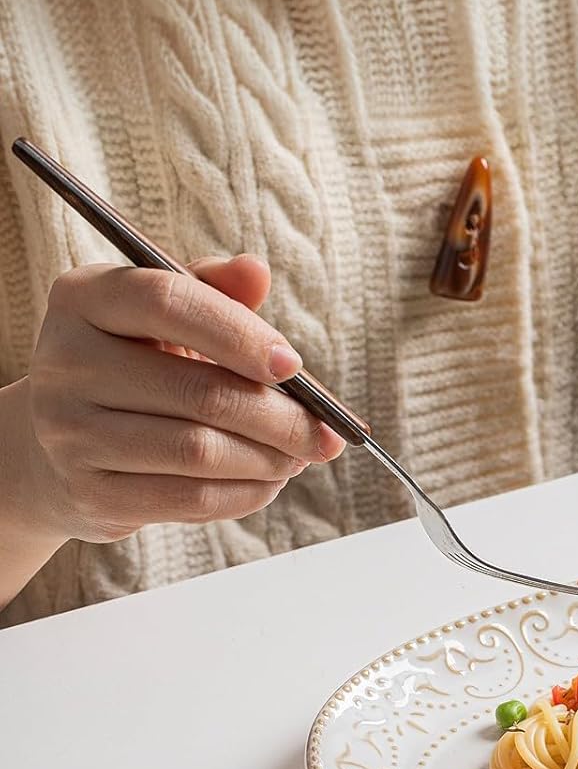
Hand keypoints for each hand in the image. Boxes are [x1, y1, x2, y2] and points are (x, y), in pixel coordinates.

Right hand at [11, 256, 343, 546]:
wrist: (62, 449)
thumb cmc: (137, 368)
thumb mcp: (167, 320)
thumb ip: (214, 293)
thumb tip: (254, 270)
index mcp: (84, 298)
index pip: (168, 302)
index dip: (240, 334)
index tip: (294, 365)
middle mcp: (64, 362)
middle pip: (199, 391)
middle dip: (280, 418)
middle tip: (324, 433)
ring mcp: (69, 432)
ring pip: (199, 450)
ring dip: (269, 459)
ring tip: (299, 455)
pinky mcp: (90, 492)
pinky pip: (190, 498)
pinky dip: (246, 494)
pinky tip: (269, 481)